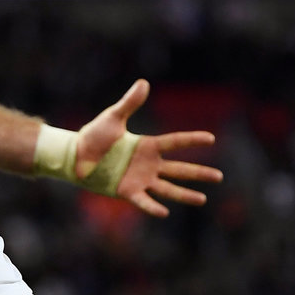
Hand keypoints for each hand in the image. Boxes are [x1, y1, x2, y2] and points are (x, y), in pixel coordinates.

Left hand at [76, 79, 222, 216]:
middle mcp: (148, 164)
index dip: (191, 140)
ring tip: (203, 199)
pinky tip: (164, 212)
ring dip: (185, 194)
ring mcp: (139, 179)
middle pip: (179, 169)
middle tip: (219, 176)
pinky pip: (143, 200)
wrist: (74, 155)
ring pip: (168, 188)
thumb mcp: (112, 118)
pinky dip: (152, 207)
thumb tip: (144, 83)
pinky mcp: (127, 191)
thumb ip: (129, 103)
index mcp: (146, 146)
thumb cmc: (93, 136)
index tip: (211, 138)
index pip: (174, 142)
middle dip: (198, 173)